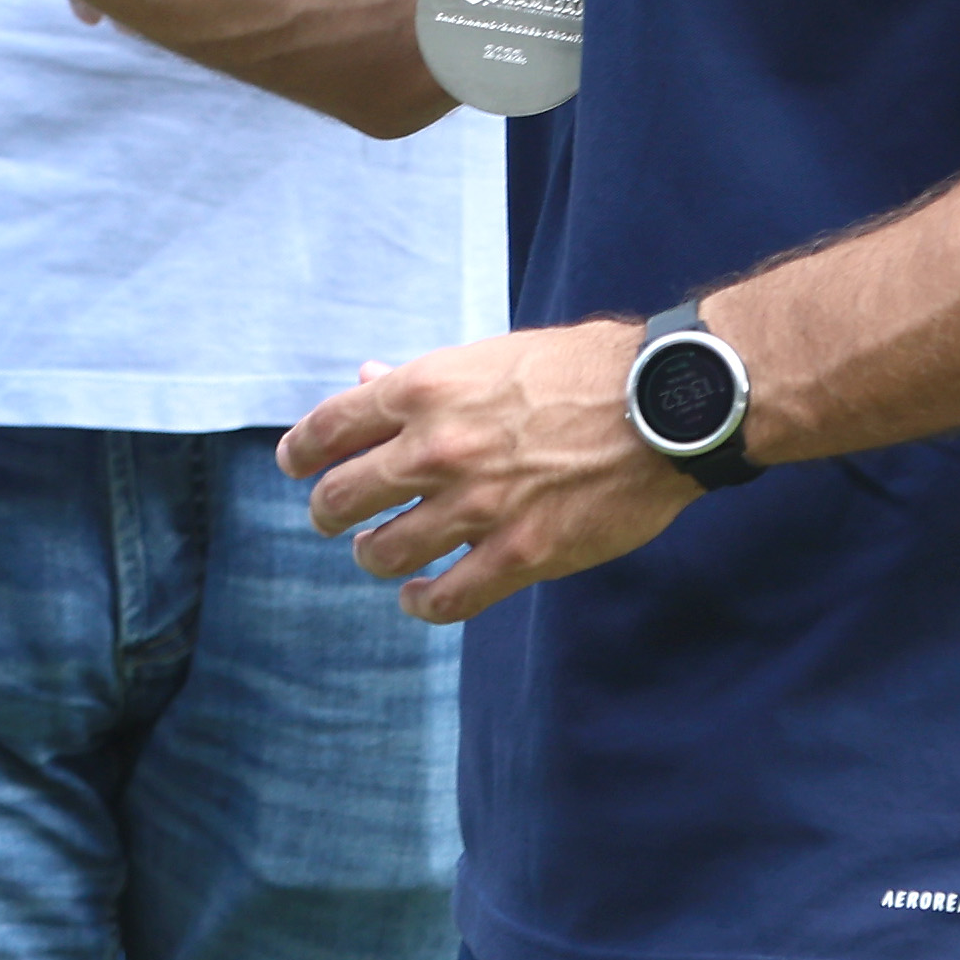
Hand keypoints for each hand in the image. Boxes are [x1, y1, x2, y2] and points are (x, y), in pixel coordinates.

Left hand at [277, 321, 688, 622]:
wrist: (663, 406)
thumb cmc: (580, 370)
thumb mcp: (490, 356)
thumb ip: (423, 378)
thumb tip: (365, 378)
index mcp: (425, 390)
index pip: (328, 428)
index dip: (300, 453)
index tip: (297, 466)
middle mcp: (437, 449)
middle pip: (339, 497)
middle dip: (327, 512)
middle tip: (334, 519)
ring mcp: (476, 506)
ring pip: (383, 553)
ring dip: (372, 556)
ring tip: (378, 553)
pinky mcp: (520, 554)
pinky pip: (444, 598)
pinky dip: (421, 603)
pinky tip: (420, 597)